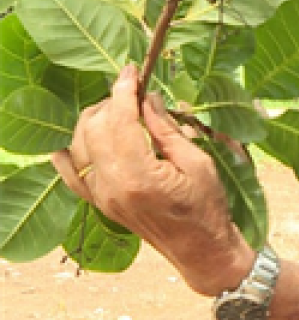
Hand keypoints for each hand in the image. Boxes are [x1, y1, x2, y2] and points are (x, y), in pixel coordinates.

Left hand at [50, 64, 253, 295]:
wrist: (200, 249)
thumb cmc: (207, 206)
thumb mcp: (196, 162)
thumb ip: (167, 130)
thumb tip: (148, 98)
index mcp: (139, 175)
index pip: (121, 120)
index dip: (124, 90)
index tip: (130, 70)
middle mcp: (112, 186)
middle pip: (95, 128)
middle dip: (111, 103)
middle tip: (134, 93)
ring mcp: (101, 196)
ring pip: (79, 145)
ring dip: (94, 121)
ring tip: (119, 112)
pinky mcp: (99, 203)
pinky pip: (71, 173)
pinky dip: (70, 152)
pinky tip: (78, 137)